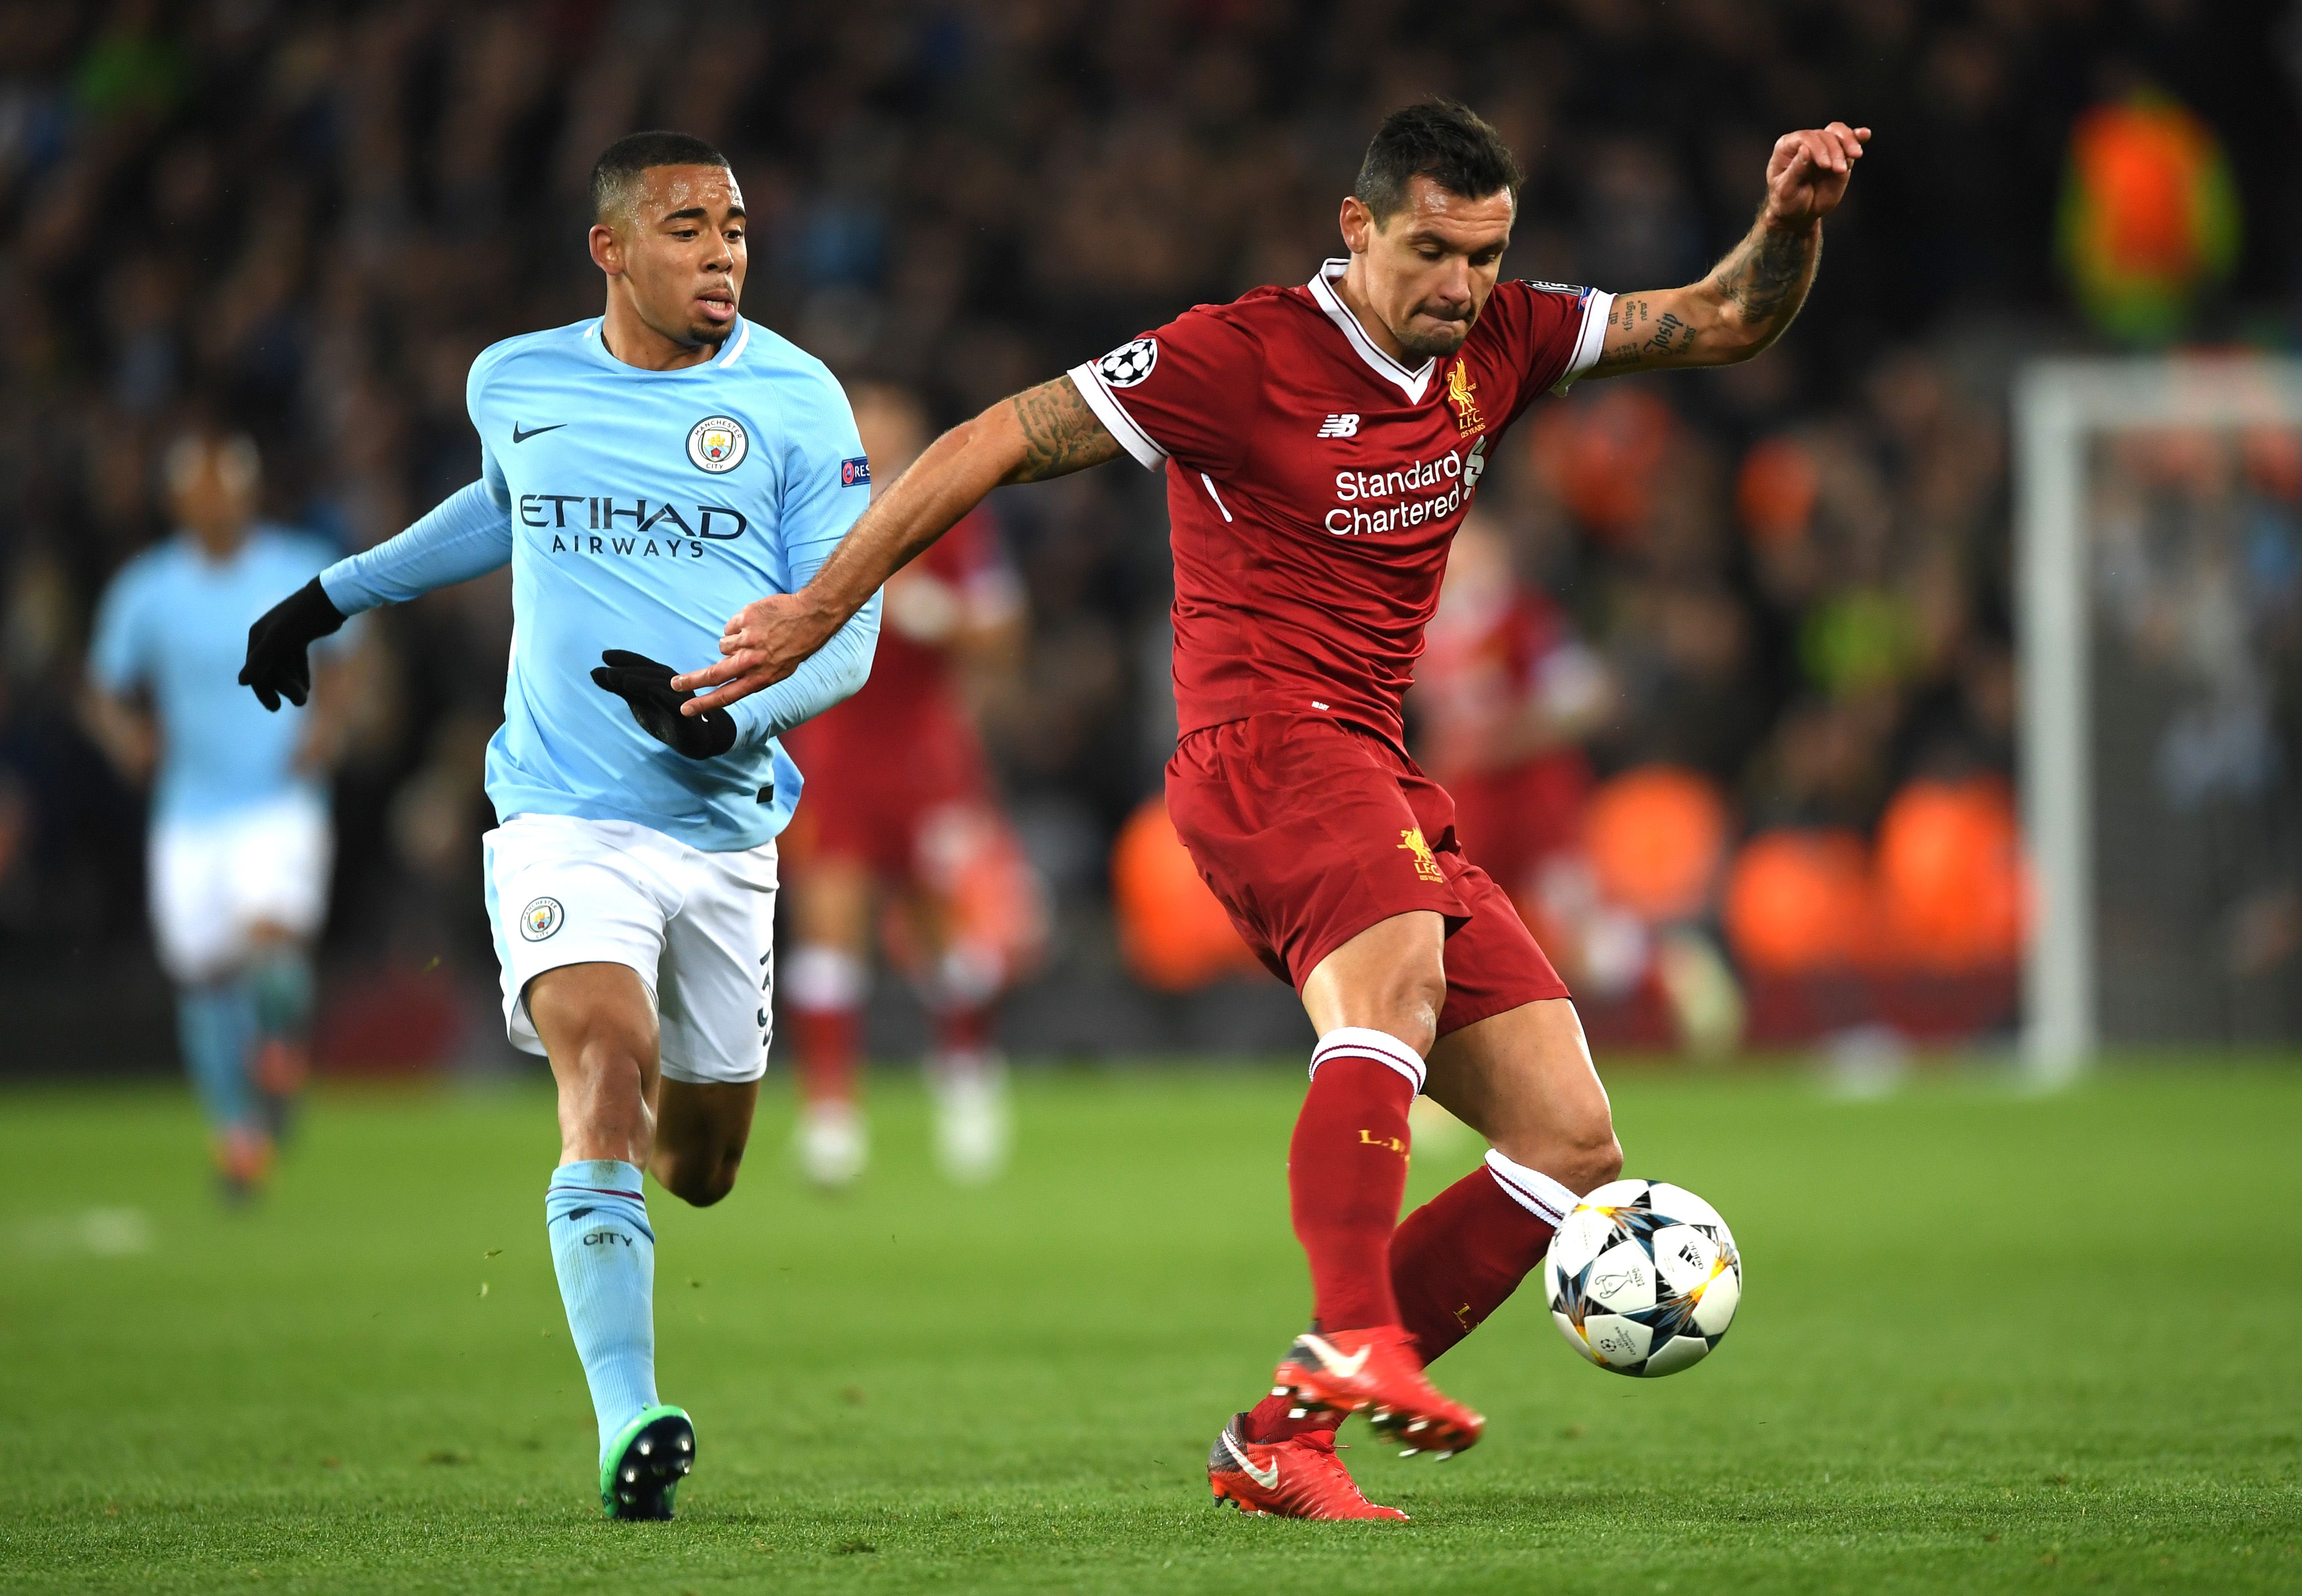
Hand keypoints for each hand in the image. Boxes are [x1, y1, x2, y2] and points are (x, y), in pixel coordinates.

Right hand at [240, 577, 346, 710]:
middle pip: (271, 669)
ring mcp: (284, 635)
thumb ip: (261, 660)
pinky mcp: (300, 636)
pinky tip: (307, 687)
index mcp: (258, 635)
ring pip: (285, 666)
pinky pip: (297, 660)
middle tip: (301, 702)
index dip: (264, 691)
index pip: (255, 669)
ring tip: (305, 698)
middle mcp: (267, 635)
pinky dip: (301, 673)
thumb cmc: (304, 617)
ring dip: (294, 683)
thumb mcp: (280, 639)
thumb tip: (241, 682)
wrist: (331, 598)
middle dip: (284, 687)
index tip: (275, 707)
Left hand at [590, 650, 737, 757]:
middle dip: (629, 671)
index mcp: (658, 679)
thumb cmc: (664, 715)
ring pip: (661, 686)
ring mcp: (680, 699)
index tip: (605, 655)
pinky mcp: (687, 716)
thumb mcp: (637, 700)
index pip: (640, 665)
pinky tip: (652, 693)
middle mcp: (670, 684)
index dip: (624, 659)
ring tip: (625, 681)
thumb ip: (619, 687)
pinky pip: (676, 705)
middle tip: (609, 673)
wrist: (695, 738)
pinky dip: (665, 697)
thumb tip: (594, 672)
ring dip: (643, 682)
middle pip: (649, 674)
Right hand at [669, 592, 836, 715]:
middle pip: (714, 674)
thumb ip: (752, 675)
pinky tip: (756, 624)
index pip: (727, 695)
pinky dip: (738, 626)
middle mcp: (753, 661)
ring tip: (754, 637)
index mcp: (761, 678)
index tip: (686, 710)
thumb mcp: (779, 670)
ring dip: (732, 643)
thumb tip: (726, 674)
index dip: (704, 704)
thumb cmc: (795, 646)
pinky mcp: (745, 619)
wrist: (811, 617)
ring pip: (723, 645)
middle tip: (676, 684)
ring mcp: (748, 639)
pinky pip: (730, 628)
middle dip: (691, 681)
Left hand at [1761, 123, 1868, 230]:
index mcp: (1787, 146)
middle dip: (1835, 151)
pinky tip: (1865, 134)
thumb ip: (1796, 170)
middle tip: (1839, 170)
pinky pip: (1849, 141)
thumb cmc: (1787, 201)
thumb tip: (1805, 149)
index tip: (1826, 166)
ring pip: (1838, 133)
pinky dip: (1858, 137)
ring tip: (1855, 155)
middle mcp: (1805, 142)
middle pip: (1824, 136)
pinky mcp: (1838, 155)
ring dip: (1849, 142)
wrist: (1799, 213)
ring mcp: (1823, 147)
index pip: (1805, 138)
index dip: (1818, 148)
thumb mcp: (1786, 190)